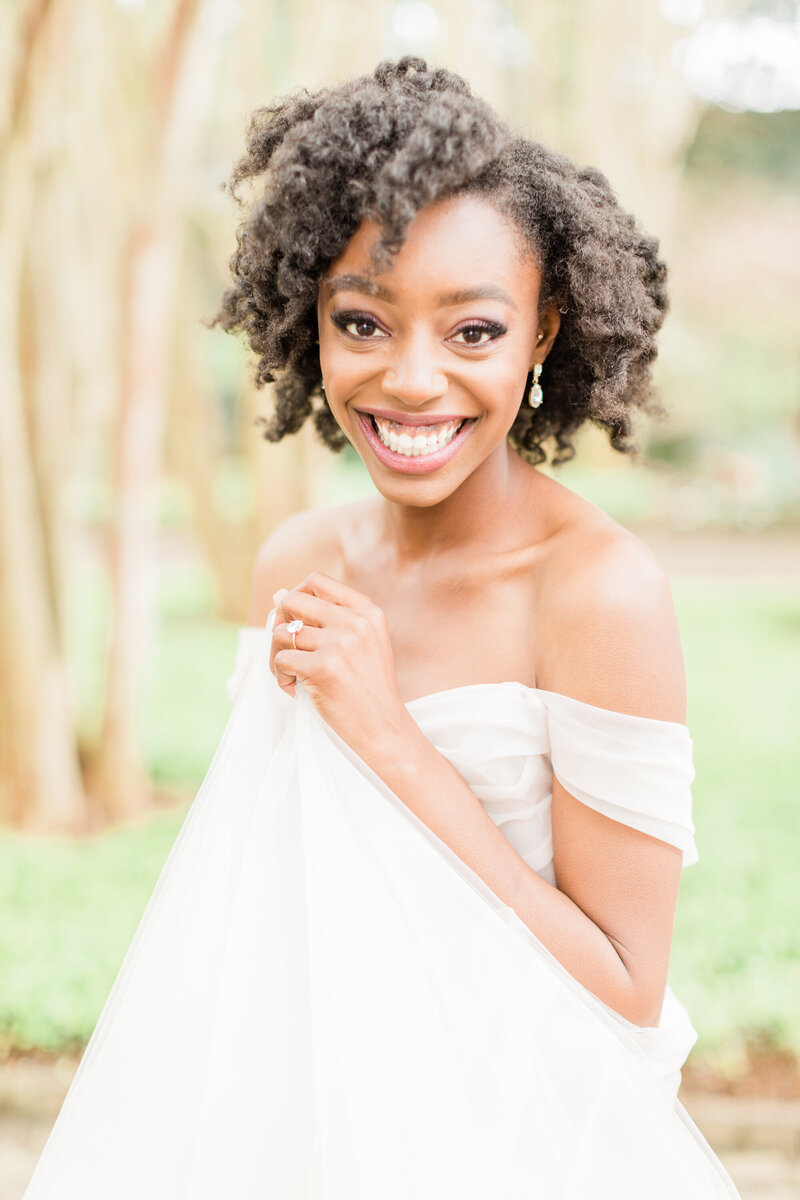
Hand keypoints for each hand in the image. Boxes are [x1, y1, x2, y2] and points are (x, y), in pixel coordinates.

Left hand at [270, 573, 414, 760]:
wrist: (384, 729)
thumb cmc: (369, 689)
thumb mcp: (362, 645)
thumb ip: (326, 620)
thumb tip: (278, 595)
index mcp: (367, 612)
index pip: (317, 581)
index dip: (296, 596)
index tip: (295, 620)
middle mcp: (355, 622)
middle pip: (292, 601)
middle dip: (279, 622)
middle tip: (286, 648)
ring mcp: (340, 644)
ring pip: (281, 634)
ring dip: (276, 657)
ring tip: (291, 677)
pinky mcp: (323, 669)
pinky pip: (281, 660)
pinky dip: (280, 677)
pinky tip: (294, 690)